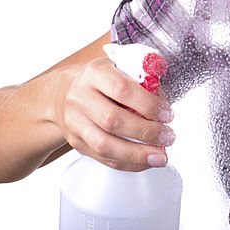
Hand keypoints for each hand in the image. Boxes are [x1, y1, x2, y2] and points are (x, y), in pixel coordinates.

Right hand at [50, 54, 174, 170]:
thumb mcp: (117, 66)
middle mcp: (80, 97)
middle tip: (169, 137)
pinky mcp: (76, 142)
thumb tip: (164, 95)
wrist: (61, 92)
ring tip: (160, 156)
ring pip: (105, 144)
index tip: (168, 114)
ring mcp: (75, 122)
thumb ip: (141, 75)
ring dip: (137, 154)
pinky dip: (127, 163)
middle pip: (113, 120)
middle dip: (146, 132)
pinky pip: (102, 158)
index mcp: (95, 73)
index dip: (148, 104)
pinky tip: (145, 162)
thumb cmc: (99, 79)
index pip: (122, 89)